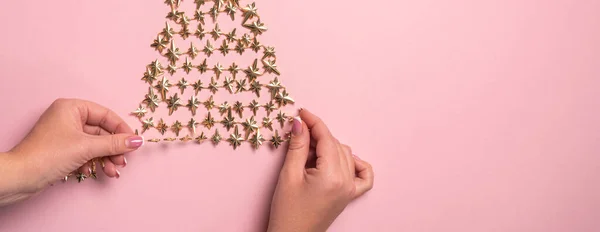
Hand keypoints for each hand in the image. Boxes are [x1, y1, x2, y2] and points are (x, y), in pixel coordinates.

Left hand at [0, 98, 142, 205]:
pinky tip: (94, 172)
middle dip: (113, 149)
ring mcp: (65, 134)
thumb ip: (115, 144)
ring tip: (111, 171)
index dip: (121, 129)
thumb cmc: (48, 155)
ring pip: (95, 144)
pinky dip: (93, 162)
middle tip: (122, 162)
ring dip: (105, 158)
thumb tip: (137, 141)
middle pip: (101, 132)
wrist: (20, 177)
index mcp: (72, 108)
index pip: (105, 115)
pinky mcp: (62, 149)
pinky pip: (85, 152)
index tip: (134, 143)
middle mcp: (68, 117)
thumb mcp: (87, 147)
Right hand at [267, 109, 374, 231]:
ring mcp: (350, 189)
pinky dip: (354, 163)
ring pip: (345, 154)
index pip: (326, 138)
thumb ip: (297, 146)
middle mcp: (346, 181)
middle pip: (335, 144)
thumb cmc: (287, 212)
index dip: (313, 122)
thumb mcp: (288, 175)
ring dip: (328, 147)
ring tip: (306, 153)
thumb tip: (300, 124)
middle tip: (298, 134)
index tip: (302, 112)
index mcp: (332, 176)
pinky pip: (362, 174)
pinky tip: (339, 159)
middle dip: (317, 135)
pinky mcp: (349, 195)